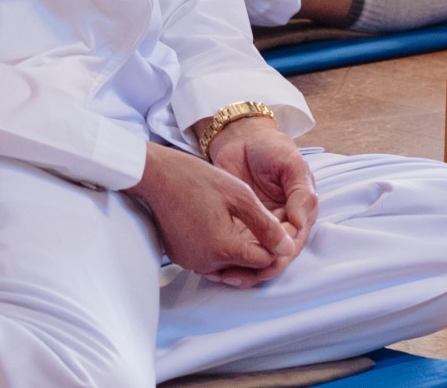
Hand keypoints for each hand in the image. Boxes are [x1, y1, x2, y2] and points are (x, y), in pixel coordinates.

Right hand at [125, 141, 297, 285]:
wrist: (159, 177)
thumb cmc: (199, 180)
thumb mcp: (241, 196)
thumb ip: (266, 226)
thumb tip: (287, 249)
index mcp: (223, 248)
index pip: (264, 262)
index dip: (276, 246)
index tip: (277, 226)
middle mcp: (205, 263)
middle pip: (247, 270)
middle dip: (261, 253)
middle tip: (267, 227)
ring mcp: (191, 262)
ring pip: (229, 268)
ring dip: (242, 253)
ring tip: (248, 226)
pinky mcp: (181, 258)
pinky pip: (210, 263)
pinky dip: (223, 252)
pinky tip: (227, 229)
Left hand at [206, 116, 316, 268]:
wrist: (240, 138)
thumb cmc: (271, 148)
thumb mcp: (291, 165)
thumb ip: (300, 193)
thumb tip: (300, 225)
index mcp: (299, 212)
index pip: (293, 242)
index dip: (281, 254)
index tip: (266, 259)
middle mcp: (281, 224)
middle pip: (274, 257)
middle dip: (259, 269)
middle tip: (240, 274)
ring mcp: (258, 227)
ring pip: (254, 259)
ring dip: (243, 271)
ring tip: (226, 275)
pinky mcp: (237, 227)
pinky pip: (235, 250)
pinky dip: (228, 262)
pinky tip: (216, 269)